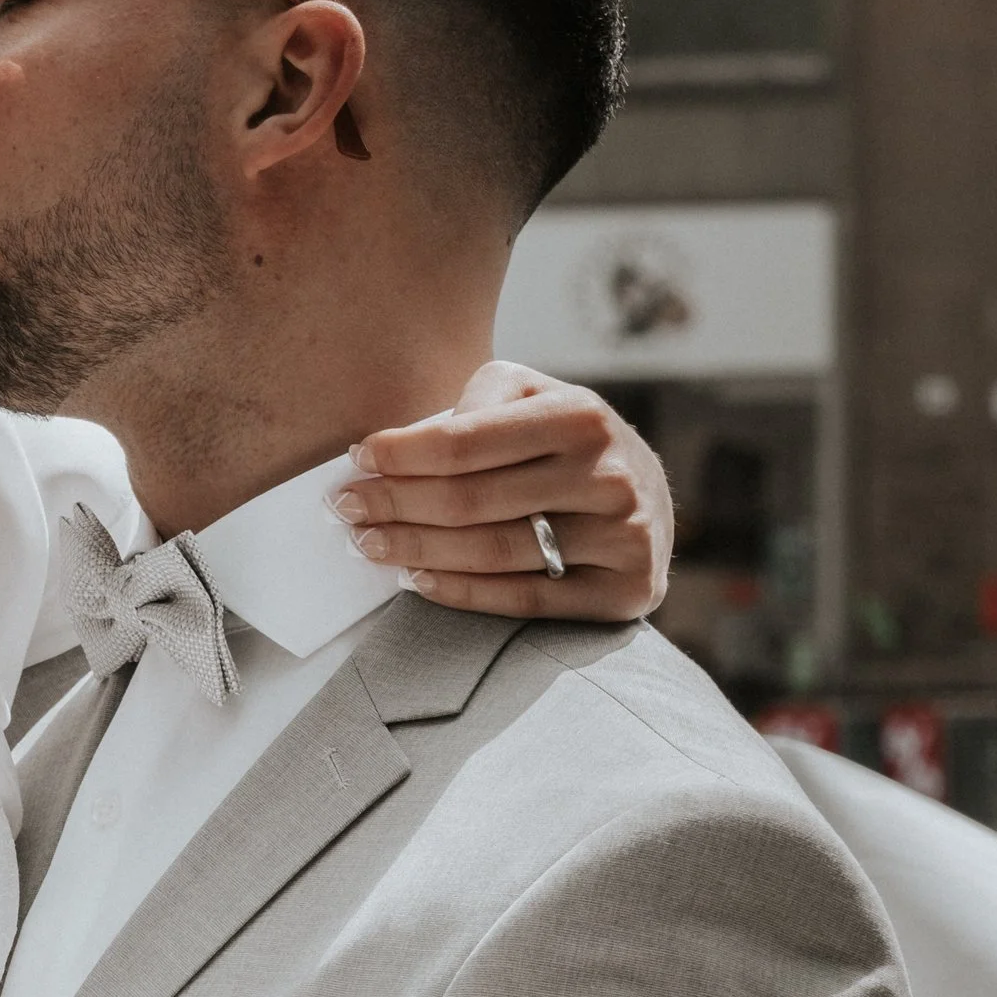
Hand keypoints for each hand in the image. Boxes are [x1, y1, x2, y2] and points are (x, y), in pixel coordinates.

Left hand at [329, 362, 671, 620]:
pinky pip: (525, 599)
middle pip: (470, 502)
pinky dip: (462, 593)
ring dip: (417, 552)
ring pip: (492, 553)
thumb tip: (411, 441)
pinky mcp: (625, 591)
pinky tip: (418, 581)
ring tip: (371, 544)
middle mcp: (609, 476)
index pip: (465, 443)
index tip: (357, 461)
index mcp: (582, 417)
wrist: (649, 499)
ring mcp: (623, 538)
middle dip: (395, 505)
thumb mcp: (534, 396)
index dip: (401, 455)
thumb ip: (482, 399)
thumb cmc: (566, 444)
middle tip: (346, 510)